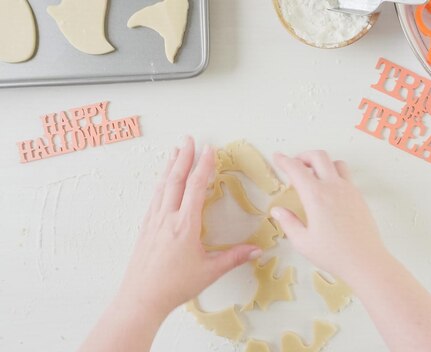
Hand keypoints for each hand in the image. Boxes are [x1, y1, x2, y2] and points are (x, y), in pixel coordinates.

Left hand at [116, 137, 260, 316]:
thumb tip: (256, 250)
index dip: (204, 166)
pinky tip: (161, 181)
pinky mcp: (145, 228)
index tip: (209, 149)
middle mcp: (167, 218)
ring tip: (175, 151)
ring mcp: (153, 221)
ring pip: (162, 186)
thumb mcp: (209, 271)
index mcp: (185, 225)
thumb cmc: (173, 286)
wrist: (141, 298)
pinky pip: (154, 198)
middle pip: (175, 179)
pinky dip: (160, 183)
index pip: (195, 187)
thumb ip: (234, 258)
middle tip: (189, 139)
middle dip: (184, 157)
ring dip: (170, 166)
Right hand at [270, 151, 388, 282]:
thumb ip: (288, 223)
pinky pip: (346, 176)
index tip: (277, 157)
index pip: (297, 169)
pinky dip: (334, 174)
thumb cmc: (333, 254)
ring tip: (313, 174)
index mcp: (316, 196)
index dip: (284, 161)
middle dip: (304, 155)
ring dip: (322, 162)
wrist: (365, 261)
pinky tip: (329, 190)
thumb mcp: (303, 242)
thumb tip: (278, 211)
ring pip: (336, 162)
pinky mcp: (359, 197)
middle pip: (319, 156)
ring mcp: (349, 190)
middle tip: (295, 164)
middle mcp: (333, 187)